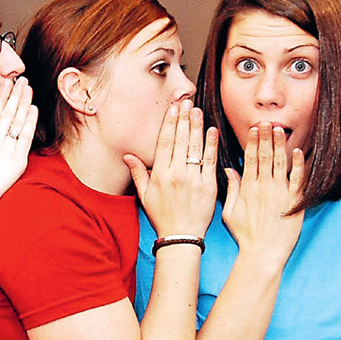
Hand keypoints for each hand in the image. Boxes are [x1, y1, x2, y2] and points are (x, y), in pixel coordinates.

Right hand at [0, 76, 36, 211]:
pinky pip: (25, 137)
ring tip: (29, 89)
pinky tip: (33, 109)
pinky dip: (30, 122)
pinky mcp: (16, 160)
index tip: (7, 83)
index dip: (1, 96)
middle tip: (22, 80)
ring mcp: (5, 149)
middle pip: (6, 112)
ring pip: (17, 121)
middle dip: (15, 94)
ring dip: (24, 103)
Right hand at [125, 101, 217, 237]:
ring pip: (195, 147)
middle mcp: (176, 174)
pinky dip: (211, 145)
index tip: (173, 109)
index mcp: (160, 175)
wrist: (181, 237)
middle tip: (187, 102)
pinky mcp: (209, 185)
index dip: (169, 123)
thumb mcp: (145, 196)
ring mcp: (194, 179)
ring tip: (198, 111)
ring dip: (197, 127)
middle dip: (183, 119)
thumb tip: (128, 156)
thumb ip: (139, 173)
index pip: (165, 142)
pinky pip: (210, 161)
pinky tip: (212, 131)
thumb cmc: (163, 216)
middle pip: (180, 140)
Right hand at [222, 122, 305, 264]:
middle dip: (266, 137)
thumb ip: (231, 190)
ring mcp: (280, 193)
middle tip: (266, 121)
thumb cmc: (245, 235)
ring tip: (279, 129)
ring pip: (280, 163)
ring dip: (280, 145)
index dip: (253, 142)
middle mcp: (263, 187)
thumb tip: (228, 170)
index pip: (250, 159)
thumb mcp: (229, 213)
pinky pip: (298, 179)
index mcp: (248, 188)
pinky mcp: (294, 201)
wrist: (263, 253)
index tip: (254, 129)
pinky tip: (298, 151)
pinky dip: (298, 165)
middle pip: (265, 156)